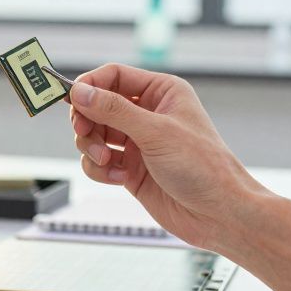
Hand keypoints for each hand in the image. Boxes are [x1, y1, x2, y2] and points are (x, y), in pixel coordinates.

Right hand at [69, 64, 272, 251]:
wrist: (218, 214)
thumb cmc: (203, 167)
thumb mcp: (155, 132)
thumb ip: (114, 110)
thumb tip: (80, 92)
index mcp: (161, 92)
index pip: (113, 76)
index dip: (89, 85)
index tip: (71, 99)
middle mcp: (148, 114)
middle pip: (97, 105)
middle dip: (87, 121)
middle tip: (83, 133)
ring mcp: (138, 142)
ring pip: (94, 135)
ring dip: (92, 148)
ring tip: (106, 161)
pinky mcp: (130, 169)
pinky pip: (98, 162)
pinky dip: (100, 170)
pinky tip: (118, 178)